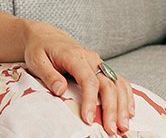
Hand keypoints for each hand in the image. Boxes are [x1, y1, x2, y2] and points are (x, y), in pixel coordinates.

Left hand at [23, 21, 134, 135]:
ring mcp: (99, 63)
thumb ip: (49, 75)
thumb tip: (60, 91)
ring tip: (123, 126)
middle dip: (111, 109)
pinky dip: (127, 96)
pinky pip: (119, 81)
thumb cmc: (40, 49)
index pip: (88, 80)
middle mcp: (91, 58)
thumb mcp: (37, 61)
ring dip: (122, 106)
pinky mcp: (102, 68)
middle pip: (107, 84)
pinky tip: (129, 112)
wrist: (46, 37)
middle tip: (111, 129)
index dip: (90, 100)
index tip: (88, 119)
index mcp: (74, 56)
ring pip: (117, 84)